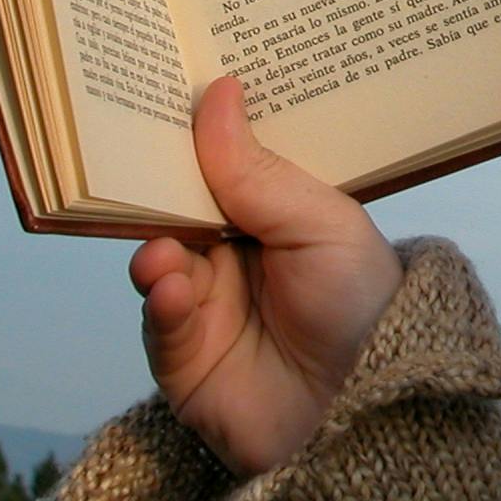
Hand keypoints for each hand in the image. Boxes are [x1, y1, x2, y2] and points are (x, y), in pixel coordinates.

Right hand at [129, 75, 404, 478]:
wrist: (371, 413)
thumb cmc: (364, 304)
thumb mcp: (322, 224)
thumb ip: (258, 172)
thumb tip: (218, 93)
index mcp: (274, 213)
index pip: (220, 164)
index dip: (192, 133)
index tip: (160, 87)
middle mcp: (235, 253)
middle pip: (178, 208)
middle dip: (154, 187)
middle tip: (129, 158)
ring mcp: (206, 304)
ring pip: (160, 261)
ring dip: (157, 250)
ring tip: (164, 250)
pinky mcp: (184, 358)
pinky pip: (158, 321)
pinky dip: (161, 299)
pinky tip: (170, 287)